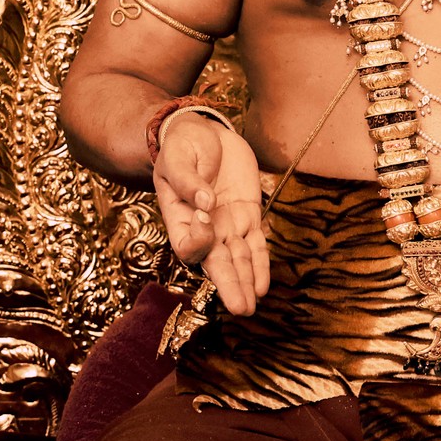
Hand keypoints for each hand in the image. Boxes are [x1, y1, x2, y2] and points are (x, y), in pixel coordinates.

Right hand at [152, 113, 269, 315]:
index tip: (206, 214)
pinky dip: (261, 264)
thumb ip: (187, 179)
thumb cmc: (183, 145)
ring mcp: (227, 224)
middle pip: (215, 262)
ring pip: (238, 259)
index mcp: (179, 217)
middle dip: (229, 284)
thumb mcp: (177, 156)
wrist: (204, 132)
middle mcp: (203, 228)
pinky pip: (256, 244)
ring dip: (246, 282)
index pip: (187, 244)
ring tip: (252, 307)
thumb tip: (206, 202)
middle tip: (240, 308)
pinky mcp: (248, 214)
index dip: (198, 238)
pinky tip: (263, 286)